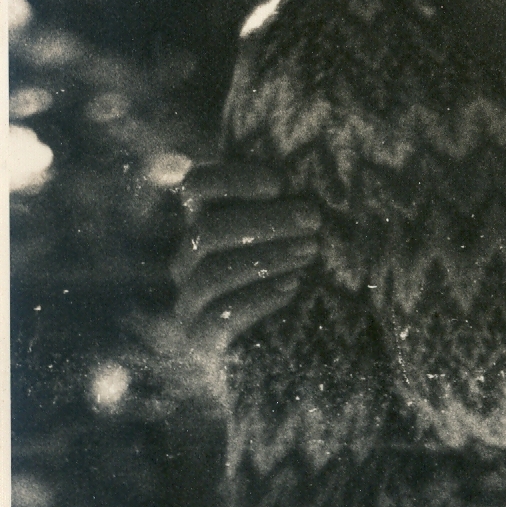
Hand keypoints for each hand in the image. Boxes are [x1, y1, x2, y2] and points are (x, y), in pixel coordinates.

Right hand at [172, 162, 322, 354]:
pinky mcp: (202, 341)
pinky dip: (258, 299)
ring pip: (212, 274)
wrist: (309, 338)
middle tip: (313, 221)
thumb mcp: (306, 227)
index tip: (278, 184)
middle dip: (263, 223)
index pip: (197, 187)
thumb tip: (303, 165)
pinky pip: (218, 318)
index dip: (232, 181)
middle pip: (205, 231)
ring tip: (310, 252)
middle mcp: (190, 260)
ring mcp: (191, 302)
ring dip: (266, 258)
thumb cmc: (312, 267)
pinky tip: (293, 286)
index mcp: (209, 220)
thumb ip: (294, 197)